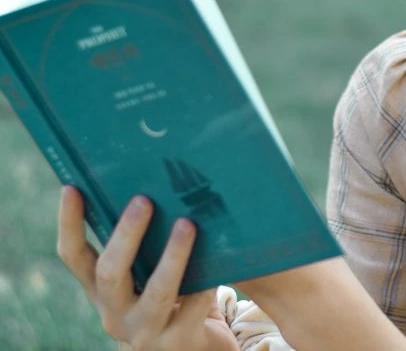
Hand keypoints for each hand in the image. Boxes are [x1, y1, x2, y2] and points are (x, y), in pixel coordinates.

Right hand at [57, 186, 239, 350]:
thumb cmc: (173, 302)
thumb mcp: (150, 277)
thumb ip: (149, 248)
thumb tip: (162, 188)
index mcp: (103, 292)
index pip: (75, 257)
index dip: (70, 224)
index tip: (71, 187)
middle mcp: (116, 314)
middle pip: (110, 274)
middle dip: (126, 235)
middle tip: (144, 200)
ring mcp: (145, 332)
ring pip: (156, 294)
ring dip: (171, 258)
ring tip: (187, 225)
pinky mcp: (178, 342)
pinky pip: (192, 311)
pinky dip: (204, 287)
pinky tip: (217, 268)